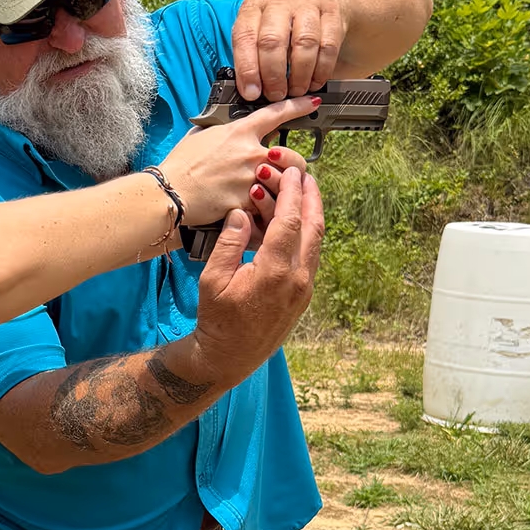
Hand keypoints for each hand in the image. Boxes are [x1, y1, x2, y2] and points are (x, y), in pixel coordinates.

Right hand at [160, 96, 316, 227]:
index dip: (298, 106)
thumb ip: (222, 131)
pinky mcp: (246, 202)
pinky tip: (255, 215)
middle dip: (293, 167)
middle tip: (286, 173)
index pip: (277, 113)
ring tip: (268, 196)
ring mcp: (251, 179)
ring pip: (284, 185)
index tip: (312, 103)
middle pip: (293, 158)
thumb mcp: (200, 135)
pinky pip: (267, 208)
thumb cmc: (179, 165)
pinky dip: (263, 213)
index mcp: (240, 132)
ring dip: (280, 191)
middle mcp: (250, 153)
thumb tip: (225, 130)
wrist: (169, 192)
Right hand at [187, 167, 323, 381]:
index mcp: (274, 271)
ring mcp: (304, 289)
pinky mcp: (303, 296)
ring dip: (311, 214)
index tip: (289, 171)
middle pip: (314, 226)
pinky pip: (310, 256)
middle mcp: (297, 279)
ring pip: (316, 241)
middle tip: (304, 174)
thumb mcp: (213, 279)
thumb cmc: (216, 319)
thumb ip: (230, 242)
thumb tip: (243, 213)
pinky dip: (306, 234)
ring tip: (303, 192)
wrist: (228, 357)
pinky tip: (295, 224)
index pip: (290, 220)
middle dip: (311, 196)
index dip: (291, 192)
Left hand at [232, 0, 347, 101]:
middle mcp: (280, 1)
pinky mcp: (332, 13)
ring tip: (295, 91)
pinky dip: (321, 70)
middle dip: (273, 75)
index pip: (244, 38)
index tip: (252, 93)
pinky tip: (314, 82)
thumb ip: (251, 53)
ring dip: (299, 75)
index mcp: (254, 6)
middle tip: (276, 95)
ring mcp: (308, 4)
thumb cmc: (282, 18)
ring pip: (303, 44)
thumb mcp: (259, 26)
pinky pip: (327, 46)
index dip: (247, 70)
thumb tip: (249, 90)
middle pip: (272, 41)